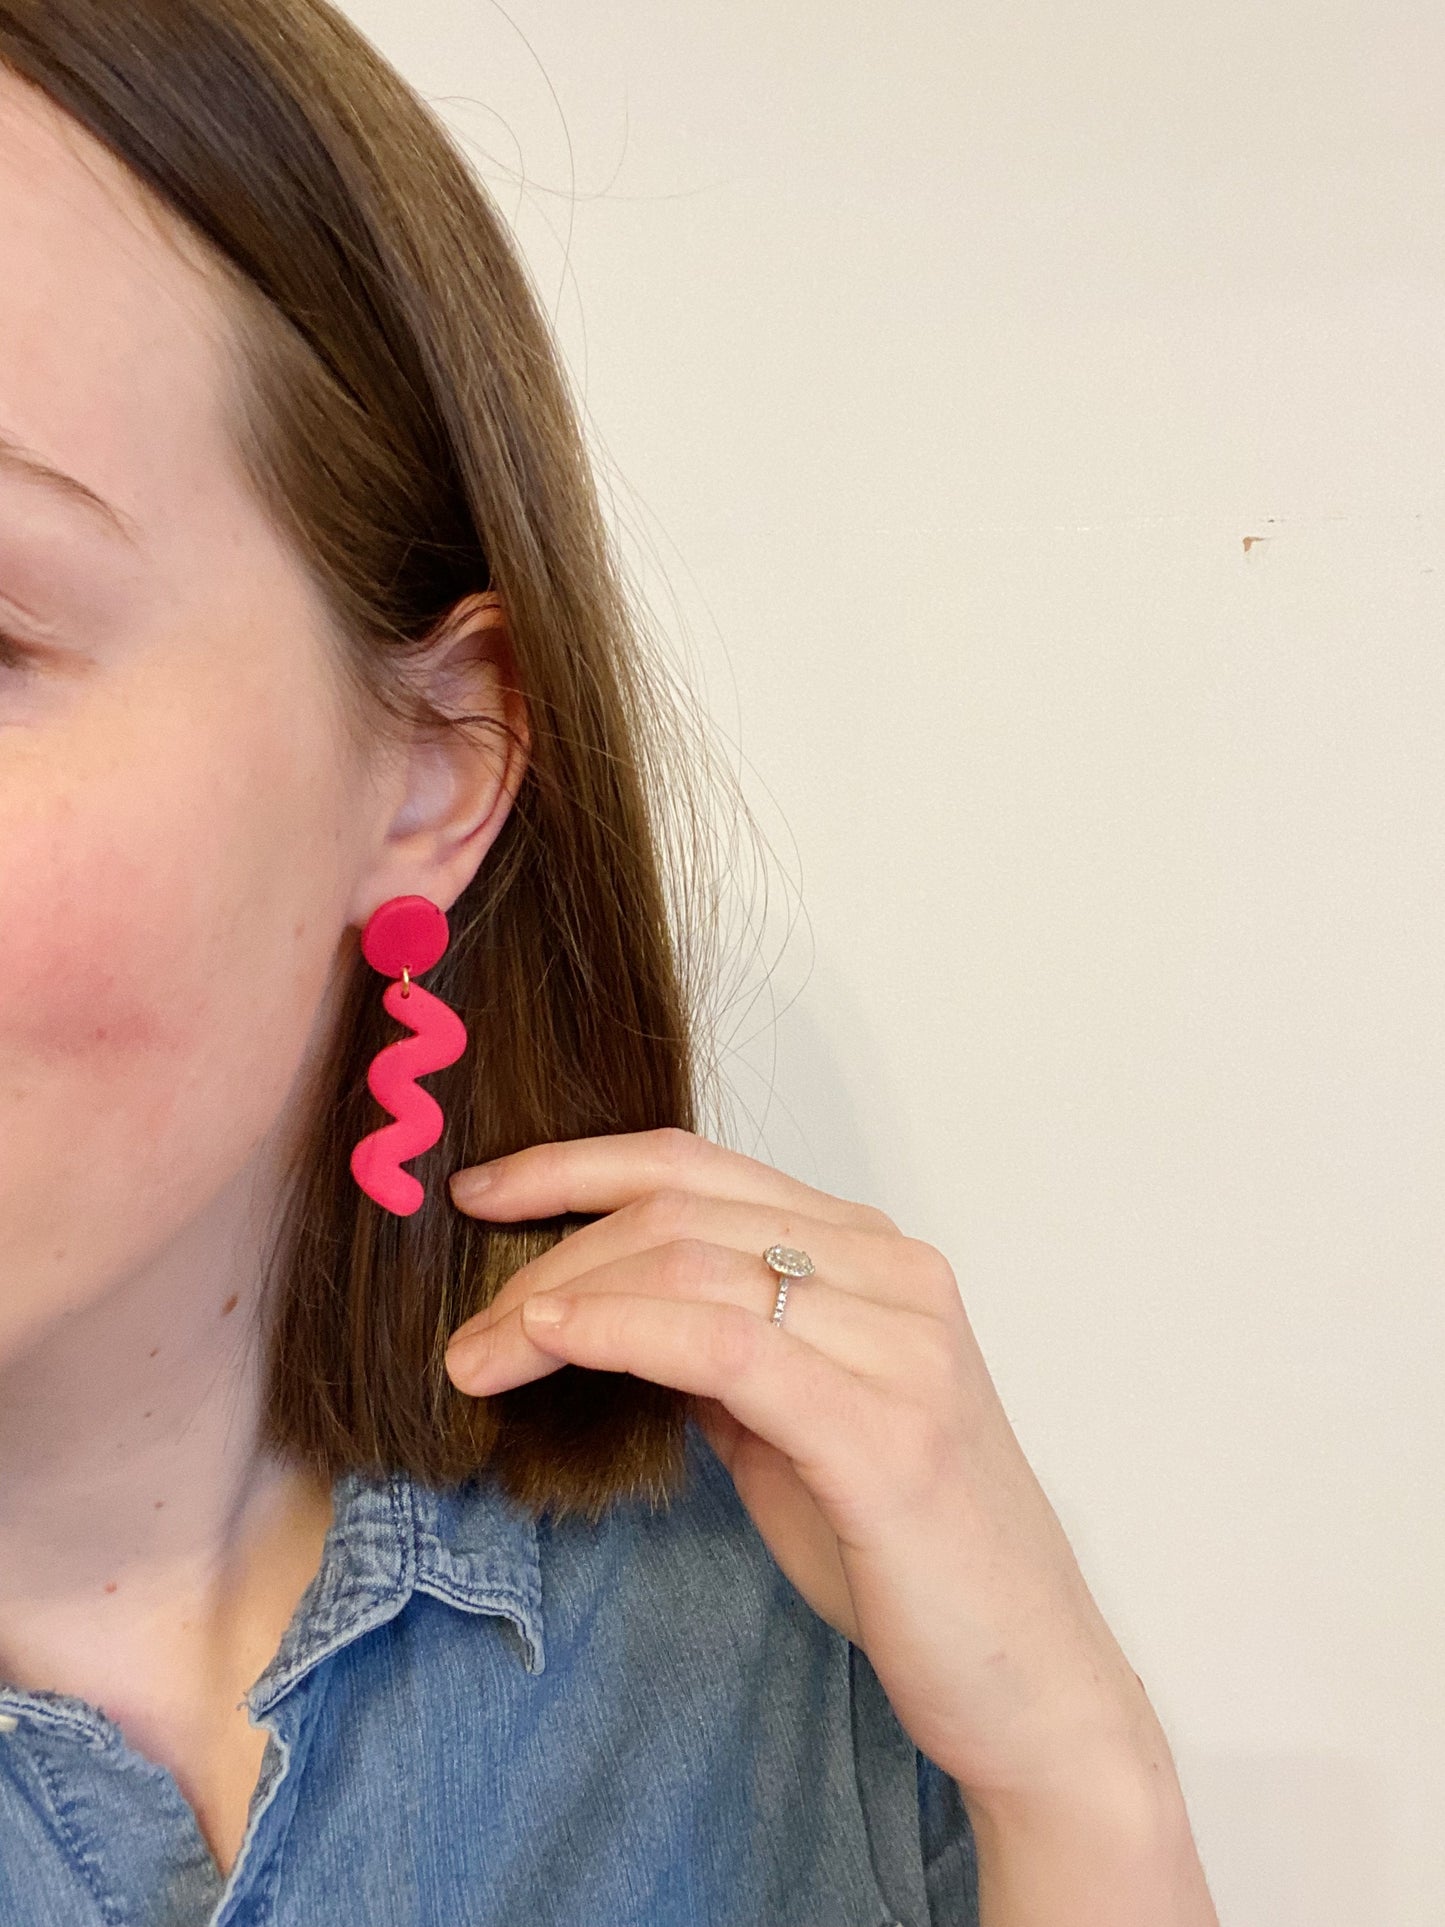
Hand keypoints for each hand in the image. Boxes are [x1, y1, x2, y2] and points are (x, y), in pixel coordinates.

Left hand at [443, 1126, 1157, 1801]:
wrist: (1028, 1682)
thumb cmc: (906, 1554)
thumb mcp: (795, 1428)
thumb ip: (722, 1354)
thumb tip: (608, 1313)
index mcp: (877, 1256)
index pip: (702, 1167)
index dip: (577, 1166)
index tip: (484, 1194)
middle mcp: (897, 1273)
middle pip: (682, 1210)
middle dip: (550, 1248)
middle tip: (467, 1321)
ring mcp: (902, 1344)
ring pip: (691, 1264)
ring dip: (558, 1299)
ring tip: (478, 1355)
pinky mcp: (885, 1430)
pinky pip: (722, 1343)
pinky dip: (618, 1329)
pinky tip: (551, 1344)